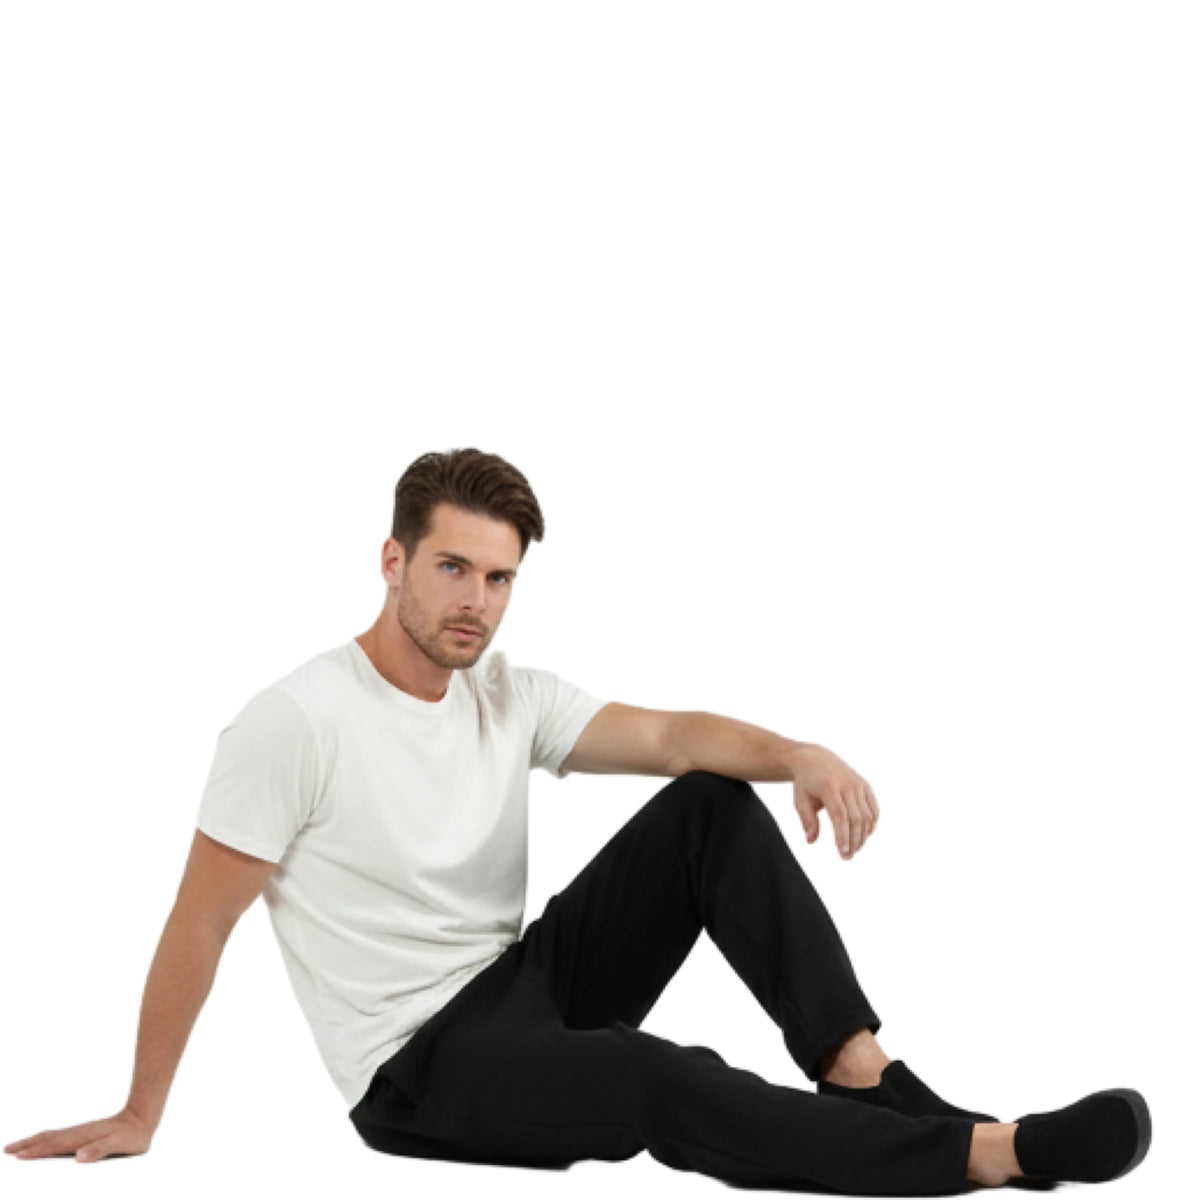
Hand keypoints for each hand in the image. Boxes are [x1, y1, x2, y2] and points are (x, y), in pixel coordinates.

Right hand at [5, 1108, 154, 1162]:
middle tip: (7, 1150)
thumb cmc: (133, 1134)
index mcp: (82, 1138)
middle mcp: (78, 1133)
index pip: (53, 1145)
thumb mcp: (119, 1144)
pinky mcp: (85, 1134)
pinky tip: (45, 1144)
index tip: (17, 1155)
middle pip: (47, 1138)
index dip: (35, 1151)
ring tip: (18, 1147)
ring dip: (34, 1141)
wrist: (143, 1117)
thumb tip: (78, 1157)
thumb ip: (99, 1150)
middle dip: (27, 1144)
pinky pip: (60, 1137)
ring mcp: (81, 1132)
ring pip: (52, 1136)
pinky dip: (46, 1141)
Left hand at [791, 744, 879, 859]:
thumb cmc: (806, 783)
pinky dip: (872, 824)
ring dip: (863, 836)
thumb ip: (807, 821)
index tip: (842, 853)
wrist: (816, 759)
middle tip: (848, 856)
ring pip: (867, 816)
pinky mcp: (866, 786)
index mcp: (829, 787)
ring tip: (855, 849)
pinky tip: (865, 835)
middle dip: (854, 841)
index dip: (843, 836)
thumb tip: (811, 841)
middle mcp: (847, 784)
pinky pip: (873, 808)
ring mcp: (858, 784)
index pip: (840, 816)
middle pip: (856, 818)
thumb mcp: (800, 800)